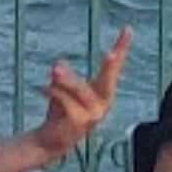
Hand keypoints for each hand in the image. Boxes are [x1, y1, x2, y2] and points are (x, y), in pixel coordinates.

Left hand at [28, 28, 132, 160]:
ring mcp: (93, 116)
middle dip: (111, 66)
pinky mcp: (79, 123)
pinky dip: (54, 92)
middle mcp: (102, 104)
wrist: (51, 142)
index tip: (128, 29)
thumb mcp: (62, 89)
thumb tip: (58, 66)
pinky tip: (42, 88)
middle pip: (108, 79)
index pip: (114, 69)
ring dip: (66, 79)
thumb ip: (63, 78)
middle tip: (112, 53)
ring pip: (81, 90)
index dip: (122, 49)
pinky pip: (66, 101)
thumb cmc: (61, 113)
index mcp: (102, 93)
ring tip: (54, 69)